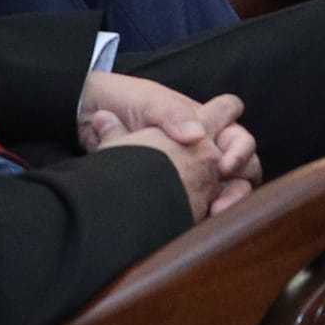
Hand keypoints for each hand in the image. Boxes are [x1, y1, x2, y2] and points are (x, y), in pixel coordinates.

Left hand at [77, 70, 262, 213]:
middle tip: (220, 201)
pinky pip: (195, 204)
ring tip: (212, 214)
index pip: (237, 132)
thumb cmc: (120, 100)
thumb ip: (171, 115)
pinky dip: (200, 215)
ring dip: (226, 201)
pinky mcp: (170, 190)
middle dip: (239, 183)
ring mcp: (187, 170)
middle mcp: (201, 147)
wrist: (82, 116)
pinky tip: (192, 224)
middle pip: (242, 165)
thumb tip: (197, 136)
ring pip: (223, 189)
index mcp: (203, 122)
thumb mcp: (147, 102)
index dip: (240, 147)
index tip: (222, 165)